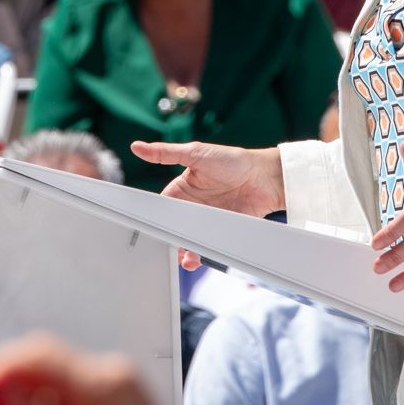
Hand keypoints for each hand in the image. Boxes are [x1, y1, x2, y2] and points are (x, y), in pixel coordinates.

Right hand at [141, 142, 283, 269]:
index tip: (145, 225)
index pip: (161, 207)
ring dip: (182, 249)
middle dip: (167, 238)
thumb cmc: (232, 160)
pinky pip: (206, 246)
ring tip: (181, 255)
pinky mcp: (220, 232)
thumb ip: (165, 153)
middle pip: (172, 228)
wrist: (265, 178)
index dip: (153, 217)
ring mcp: (206, 221)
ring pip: (187, 240)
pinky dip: (199, 254)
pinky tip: (195, 258)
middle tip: (164, 244)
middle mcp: (192, 207)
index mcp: (181, 189)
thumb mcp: (195, 153)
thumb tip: (137, 147)